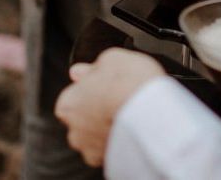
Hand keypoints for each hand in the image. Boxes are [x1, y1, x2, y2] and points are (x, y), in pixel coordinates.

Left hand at [55, 48, 164, 166]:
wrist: (153, 113)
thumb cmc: (129, 85)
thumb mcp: (110, 58)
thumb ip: (92, 67)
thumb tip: (81, 71)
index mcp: (68, 104)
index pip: (73, 96)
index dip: (91, 88)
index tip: (105, 84)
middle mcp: (75, 132)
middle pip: (83, 118)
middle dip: (98, 110)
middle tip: (118, 98)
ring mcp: (93, 150)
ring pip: (97, 137)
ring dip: (109, 127)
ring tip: (129, 114)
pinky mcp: (112, 162)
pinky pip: (113, 150)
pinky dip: (121, 141)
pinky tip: (133, 129)